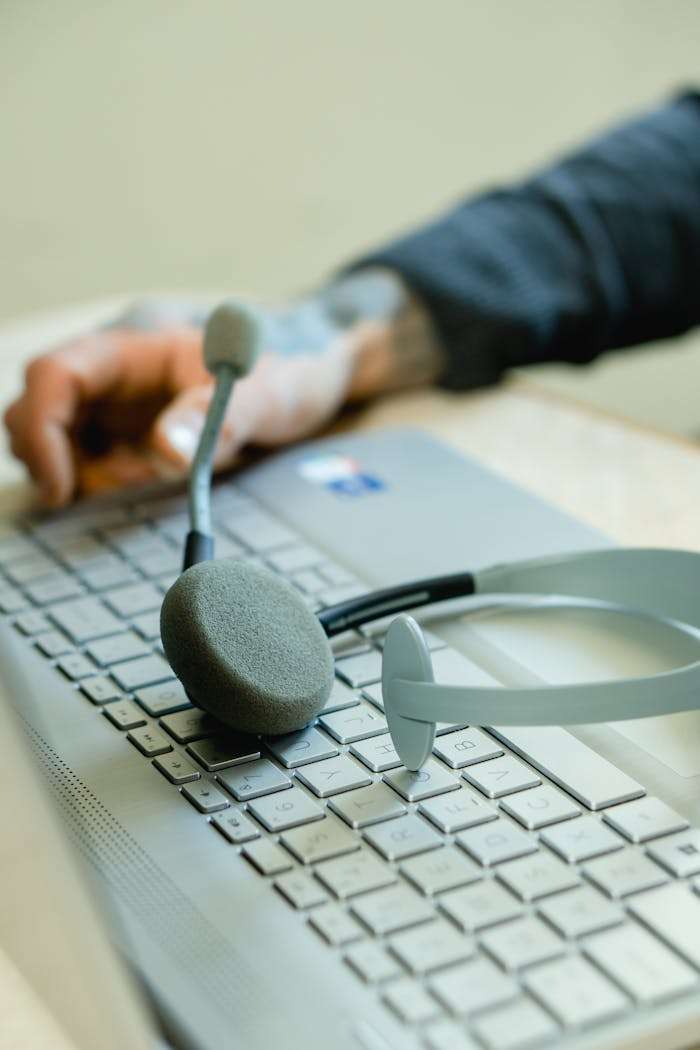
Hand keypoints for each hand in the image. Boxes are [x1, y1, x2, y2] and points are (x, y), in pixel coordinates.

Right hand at [4, 275, 441, 507]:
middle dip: (53, 458)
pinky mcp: (124, 435)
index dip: (42, 427)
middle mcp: (113, 376)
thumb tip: (167, 451)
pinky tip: (147, 484)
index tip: (62, 485)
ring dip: (81, 475)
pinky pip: (84, 463)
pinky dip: (99, 484)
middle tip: (101, 494)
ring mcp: (114, 405)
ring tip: (146, 482)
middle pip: (36, 408)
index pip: (55, 373)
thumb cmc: (288, 373)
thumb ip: (219, 417)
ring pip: (55, 441)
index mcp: (135, 349)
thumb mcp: (267, 394)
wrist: (308, 382)